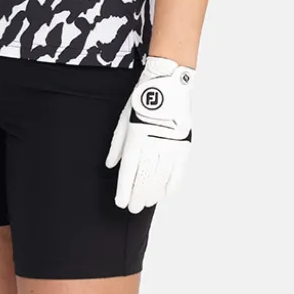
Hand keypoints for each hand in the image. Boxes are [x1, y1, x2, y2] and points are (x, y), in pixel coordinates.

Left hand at [104, 54, 194, 211]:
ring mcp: (170, 146)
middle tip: (133, 208)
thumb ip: (117, 145)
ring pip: (160, 177)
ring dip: (153, 193)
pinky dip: (171, 184)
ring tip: (147, 203)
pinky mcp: (184, 145)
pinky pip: (178, 171)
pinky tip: (165, 193)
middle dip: (137, 195)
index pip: (128, 171)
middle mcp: (153, 144)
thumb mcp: (123, 119)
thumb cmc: (142, 100)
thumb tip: (110, 165)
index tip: (121, 203)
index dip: (124, 190)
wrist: (169, 84)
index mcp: (136, 138)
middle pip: (144, 178)